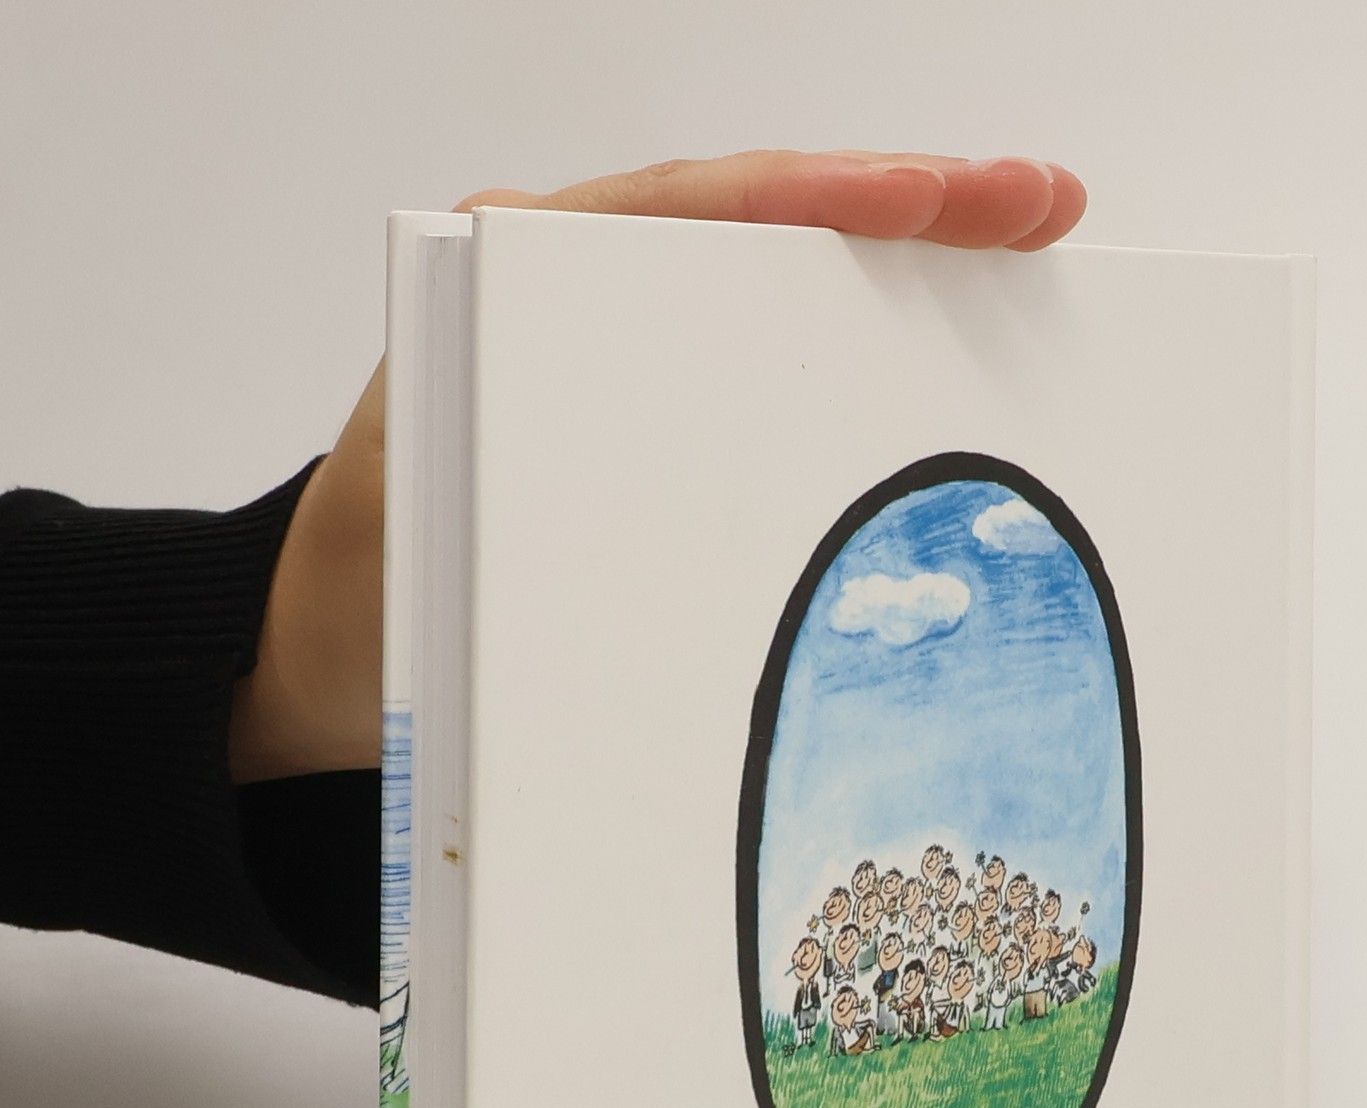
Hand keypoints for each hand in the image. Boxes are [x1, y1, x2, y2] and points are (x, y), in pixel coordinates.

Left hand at [229, 149, 1086, 782]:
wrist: (328, 650)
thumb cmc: (367, 591)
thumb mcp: (417, 512)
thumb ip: (487, 444)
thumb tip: (580, 375)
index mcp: (520, 283)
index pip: (691, 210)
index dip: (818, 198)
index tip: (927, 197)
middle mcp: (585, 294)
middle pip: (769, 227)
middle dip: (912, 205)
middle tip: (1038, 204)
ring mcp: (632, 353)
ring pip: (790, 290)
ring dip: (912, 275)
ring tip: (1029, 248)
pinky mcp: (660, 420)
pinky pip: (777, 370)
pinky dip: (867, 356)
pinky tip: (950, 359)